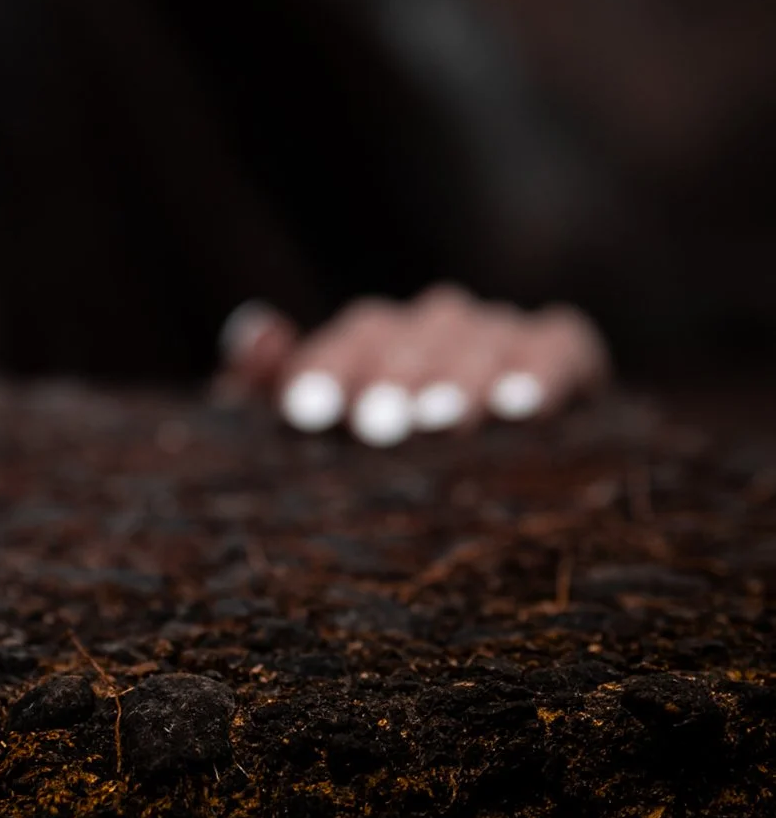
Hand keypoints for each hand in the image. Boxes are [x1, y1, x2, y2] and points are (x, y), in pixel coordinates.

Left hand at [217, 285, 608, 446]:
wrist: (469, 493)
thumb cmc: (365, 466)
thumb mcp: (302, 431)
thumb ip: (263, 385)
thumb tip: (256, 330)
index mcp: (371, 339)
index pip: (352, 338)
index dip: (326, 370)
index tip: (305, 413)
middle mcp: (433, 325)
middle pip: (412, 335)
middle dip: (392, 380)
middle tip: (378, 425)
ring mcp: (497, 333)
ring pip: (479, 338)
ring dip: (459, 378)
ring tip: (442, 422)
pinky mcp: (561, 349)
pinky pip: (558, 342)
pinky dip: (543, 368)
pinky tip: (522, 408)